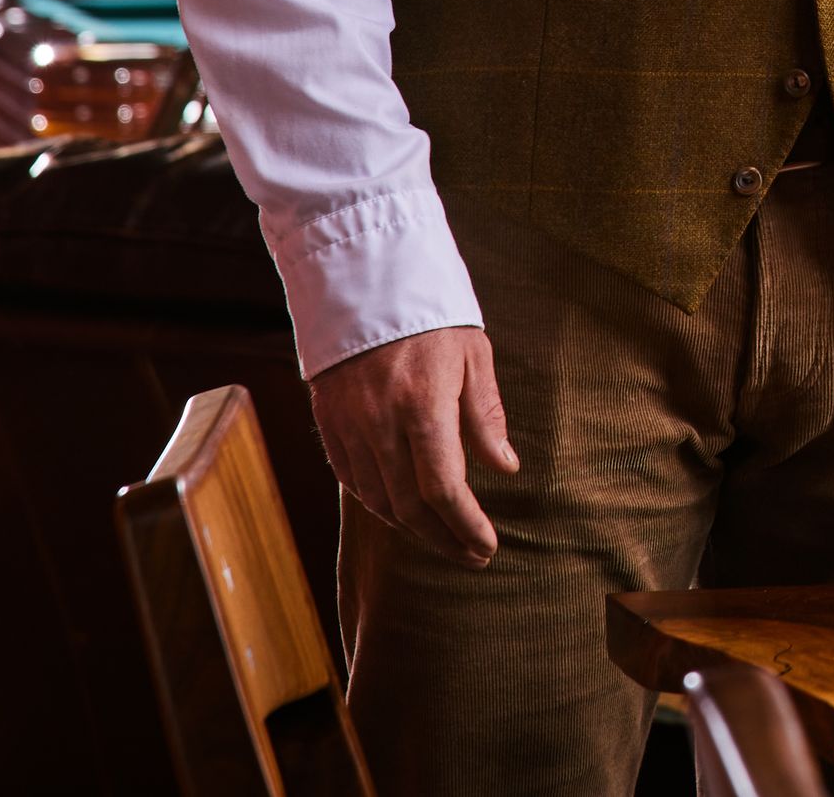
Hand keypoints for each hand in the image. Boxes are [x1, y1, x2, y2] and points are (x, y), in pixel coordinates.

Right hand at [308, 324, 515, 564]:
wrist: (365, 279)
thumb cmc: (431, 316)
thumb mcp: (473, 355)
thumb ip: (485, 416)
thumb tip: (504, 468)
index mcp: (423, 405)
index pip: (444, 488)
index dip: (465, 525)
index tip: (487, 545)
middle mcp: (381, 423)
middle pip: (410, 506)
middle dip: (443, 539)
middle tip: (472, 555)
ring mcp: (349, 426)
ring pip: (378, 500)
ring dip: (413, 529)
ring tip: (444, 538)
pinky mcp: (329, 423)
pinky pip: (352, 481)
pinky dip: (380, 504)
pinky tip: (404, 512)